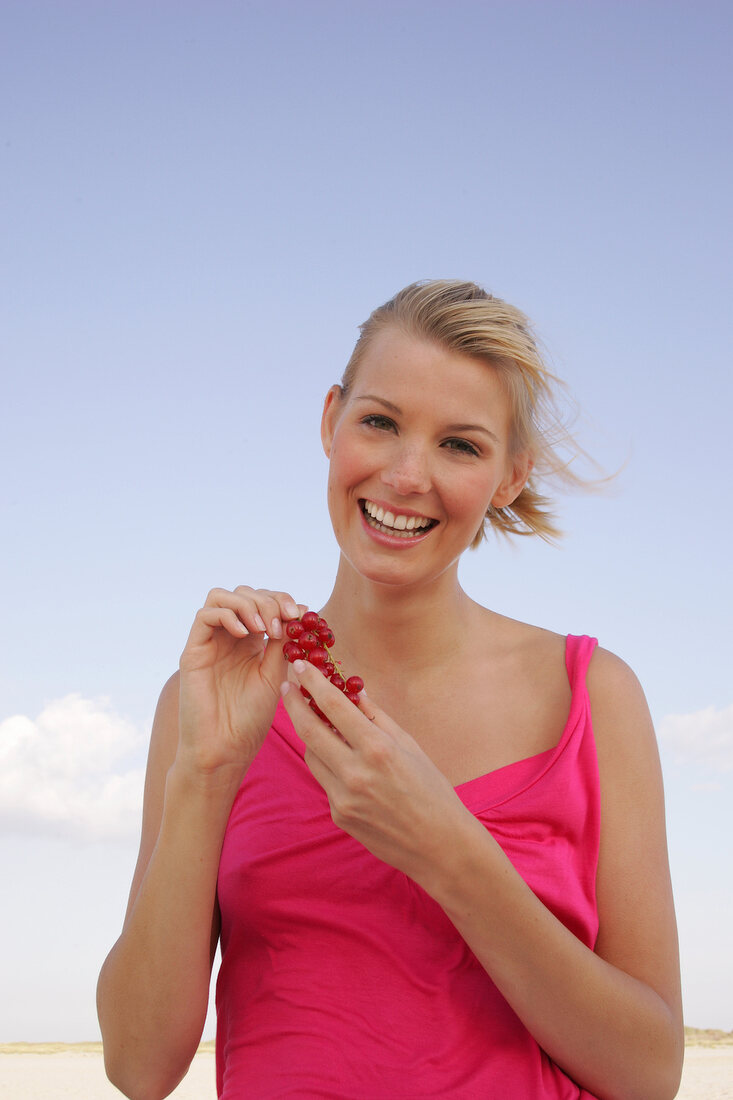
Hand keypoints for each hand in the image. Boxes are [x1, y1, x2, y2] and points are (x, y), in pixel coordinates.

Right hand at [177, 586, 303, 776]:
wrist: (226, 748)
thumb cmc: (250, 718)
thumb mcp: (275, 673)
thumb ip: (282, 643)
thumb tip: (301, 611)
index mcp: (251, 641)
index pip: (262, 602)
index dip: (280, 600)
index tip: (299, 614)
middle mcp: (228, 637)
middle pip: (243, 593)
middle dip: (267, 600)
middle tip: (283, 620)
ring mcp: (209, 642)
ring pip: (221, 596)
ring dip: (247, 604)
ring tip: (264, 628)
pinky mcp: (193, 651)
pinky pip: (204, 615)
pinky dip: (227, 616)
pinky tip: (244, 635)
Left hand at [280, 660, 467, 884]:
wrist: (439, 845)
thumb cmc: (432, 790)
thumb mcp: (410, 746)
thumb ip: (378, 717)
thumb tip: (355, 691)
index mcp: (377, 749)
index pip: (334, 706)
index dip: (313, 682)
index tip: (300, 664)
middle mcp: (355, 773)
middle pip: (308, 730)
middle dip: (294, 704)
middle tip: (287, 686)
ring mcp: (343, 797)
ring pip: (312, 755)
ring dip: (312, 735)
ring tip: (320, 721)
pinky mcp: (338, 815)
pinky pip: (325, 780)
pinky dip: (329, 765)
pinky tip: (344, 761)